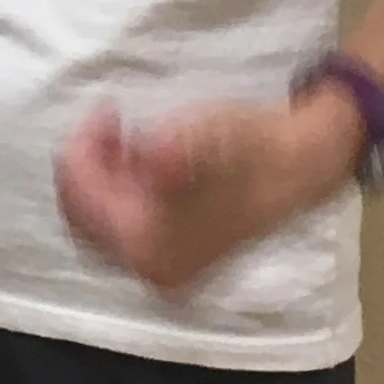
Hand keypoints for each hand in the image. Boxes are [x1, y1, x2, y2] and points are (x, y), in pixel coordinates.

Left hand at [54, 89, 363, 293]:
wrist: (301, 165)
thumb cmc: (254, 146)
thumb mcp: (209, 135)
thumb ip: (175, 149)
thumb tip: (151, 156)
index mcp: (154, 249)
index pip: (83, 205)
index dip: (82, 152)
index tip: (105, 112)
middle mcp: (153, 271)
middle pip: (82, 218)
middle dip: (86, 166)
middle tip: (108, 122)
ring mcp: (162, 268)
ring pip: (95, 223)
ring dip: (100, 177)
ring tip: (124, 138)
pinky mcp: (170, 256)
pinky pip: (118, 228)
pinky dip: (116, 191)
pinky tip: (137, 159)